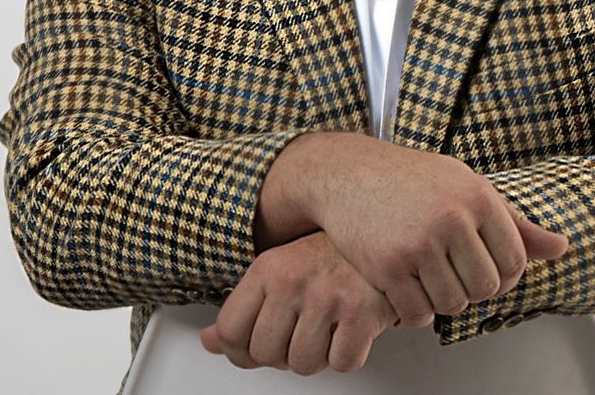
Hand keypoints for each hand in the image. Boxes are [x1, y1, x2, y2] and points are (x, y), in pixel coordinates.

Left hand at [200, 232, 398, 374]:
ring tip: (326, 327)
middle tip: (300, 330)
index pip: (230, 331)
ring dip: (316, 355)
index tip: (255, 343)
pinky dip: (347, 354)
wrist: (384, 230)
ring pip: (303, 365)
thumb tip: (210, 342)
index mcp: (268, 269)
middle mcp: (294, 281)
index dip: (240, 349)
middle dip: (282, 353)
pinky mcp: (361, 314)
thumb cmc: (331, 254)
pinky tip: (348, 328)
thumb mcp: (279, 270)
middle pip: (265, 355)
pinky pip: (342, 363)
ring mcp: (327, 297)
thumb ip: (243, 308)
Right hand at [268, 133, 567, 327]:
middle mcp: (452, 219)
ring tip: (430, 276)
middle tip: (453, 273)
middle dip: (472, 288)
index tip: (482, 267)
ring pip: (453, 305)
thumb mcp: (467, 186)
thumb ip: (514, 221)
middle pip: (486, 288)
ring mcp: (418, 244)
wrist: (346, 173)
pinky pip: (418, 313)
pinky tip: (407, 286)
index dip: (502, 274)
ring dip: (443, 300)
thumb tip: (561, 248)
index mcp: (478, 197)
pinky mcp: (386, 266)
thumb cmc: (411, 179)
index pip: (515, 262)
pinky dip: (415, 310)